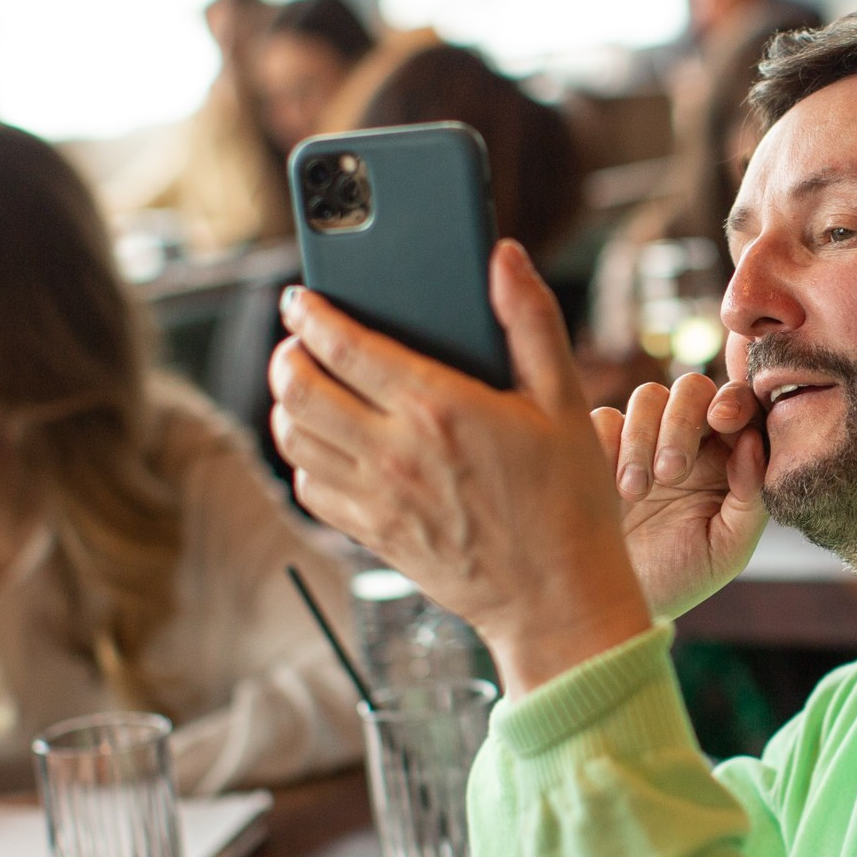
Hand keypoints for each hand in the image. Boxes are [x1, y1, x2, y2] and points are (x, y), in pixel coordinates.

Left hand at [269, 241, 654, 694]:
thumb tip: (503, 255)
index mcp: (440, 408)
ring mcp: (378, 500)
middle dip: (285, 356)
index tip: (297, 298)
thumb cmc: (571, 500)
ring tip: (301, 386)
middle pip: (298, 390)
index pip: (343, 346)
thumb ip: (531, 320)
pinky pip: (310, 488)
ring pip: (294, 440)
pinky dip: (303, 459)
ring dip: (286, 405)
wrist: (560, 601)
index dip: (308, 314)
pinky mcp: (374, 536)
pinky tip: (324, 444)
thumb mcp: (564, 402)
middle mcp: (396, 453)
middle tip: (295, 342)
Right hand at [593, 355, 767, 620]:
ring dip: (643, 437)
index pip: (741, 407)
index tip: (724, 421)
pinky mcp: (597, 448)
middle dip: (683, 421)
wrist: (612, 607)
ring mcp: (641, 441)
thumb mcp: (727, 550)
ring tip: (635, 493)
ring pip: (648, 396)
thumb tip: (755, 440)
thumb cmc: (680, 579)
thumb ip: (752, 498)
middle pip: (692, 389)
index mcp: (727, 459)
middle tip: (670, 473)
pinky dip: (606, 442)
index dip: (736, 401)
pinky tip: (607, 486)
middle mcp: (687, 440)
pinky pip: (603, 418)